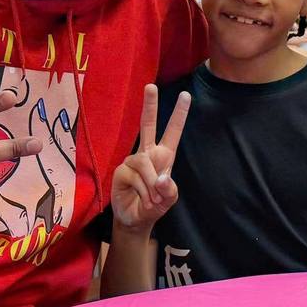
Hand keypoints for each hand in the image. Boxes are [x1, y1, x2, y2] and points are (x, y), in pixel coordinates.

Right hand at [111, 84, 190, 231]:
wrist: (134, 220)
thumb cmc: (153, 206)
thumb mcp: (168, 200)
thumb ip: (169, 190)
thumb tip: (160, 177)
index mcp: (163, 156)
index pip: (172, 132)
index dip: (179, 114)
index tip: (186, 95)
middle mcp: (147, 153)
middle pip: (147, 125)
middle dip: (149, 105)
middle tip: (151, 86)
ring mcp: (132, 161)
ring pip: (145, 164)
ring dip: (151, 186)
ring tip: (152, 201)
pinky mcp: (121, 171)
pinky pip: (135, 176)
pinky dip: (143, 191)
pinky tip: (142, 200)